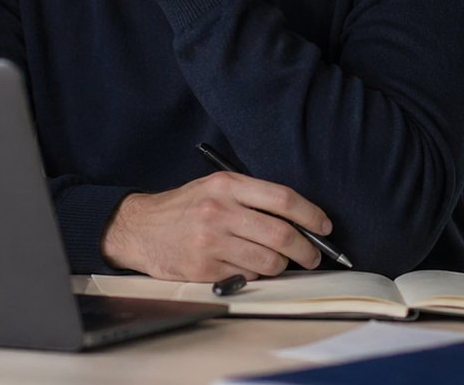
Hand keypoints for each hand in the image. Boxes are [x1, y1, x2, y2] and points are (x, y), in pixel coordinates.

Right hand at [101, 171, 332, 280]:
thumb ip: (253, 198)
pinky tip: (242, 266)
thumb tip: (301, 221)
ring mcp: (210, 242)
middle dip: (307, 250)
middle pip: (282, 235)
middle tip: (311, 255)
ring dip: (281, 266)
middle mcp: (218, 211)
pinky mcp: (204, 269)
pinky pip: (248, 277)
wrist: (139, 228)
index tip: (324, 226)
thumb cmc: (183, 208)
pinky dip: (254, 275)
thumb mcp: (214, 188)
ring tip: (275, 262)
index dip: (312, 215)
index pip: (282, 199)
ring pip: (270, 262)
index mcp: (225, 185)